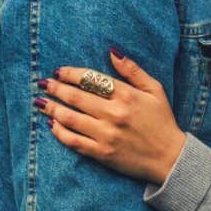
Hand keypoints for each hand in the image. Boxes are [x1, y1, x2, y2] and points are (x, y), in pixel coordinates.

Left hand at [35, 49, 185, 184]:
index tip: (58, 71)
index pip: (91, 79)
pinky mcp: (102, 153)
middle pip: (76, 97)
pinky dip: (60, 132)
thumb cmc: (162, 121)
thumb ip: (133, 70)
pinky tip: (51, 124)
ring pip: (71, 118)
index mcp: (127, 96)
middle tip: (42, 83)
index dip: (71, 74)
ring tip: (40, 102)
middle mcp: (114, 114)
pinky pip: (74, 141)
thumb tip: (112, 52)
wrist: (170, 158)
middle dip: (55, 88)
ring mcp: (106, 135)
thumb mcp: (155, 90)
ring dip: (52, 108)